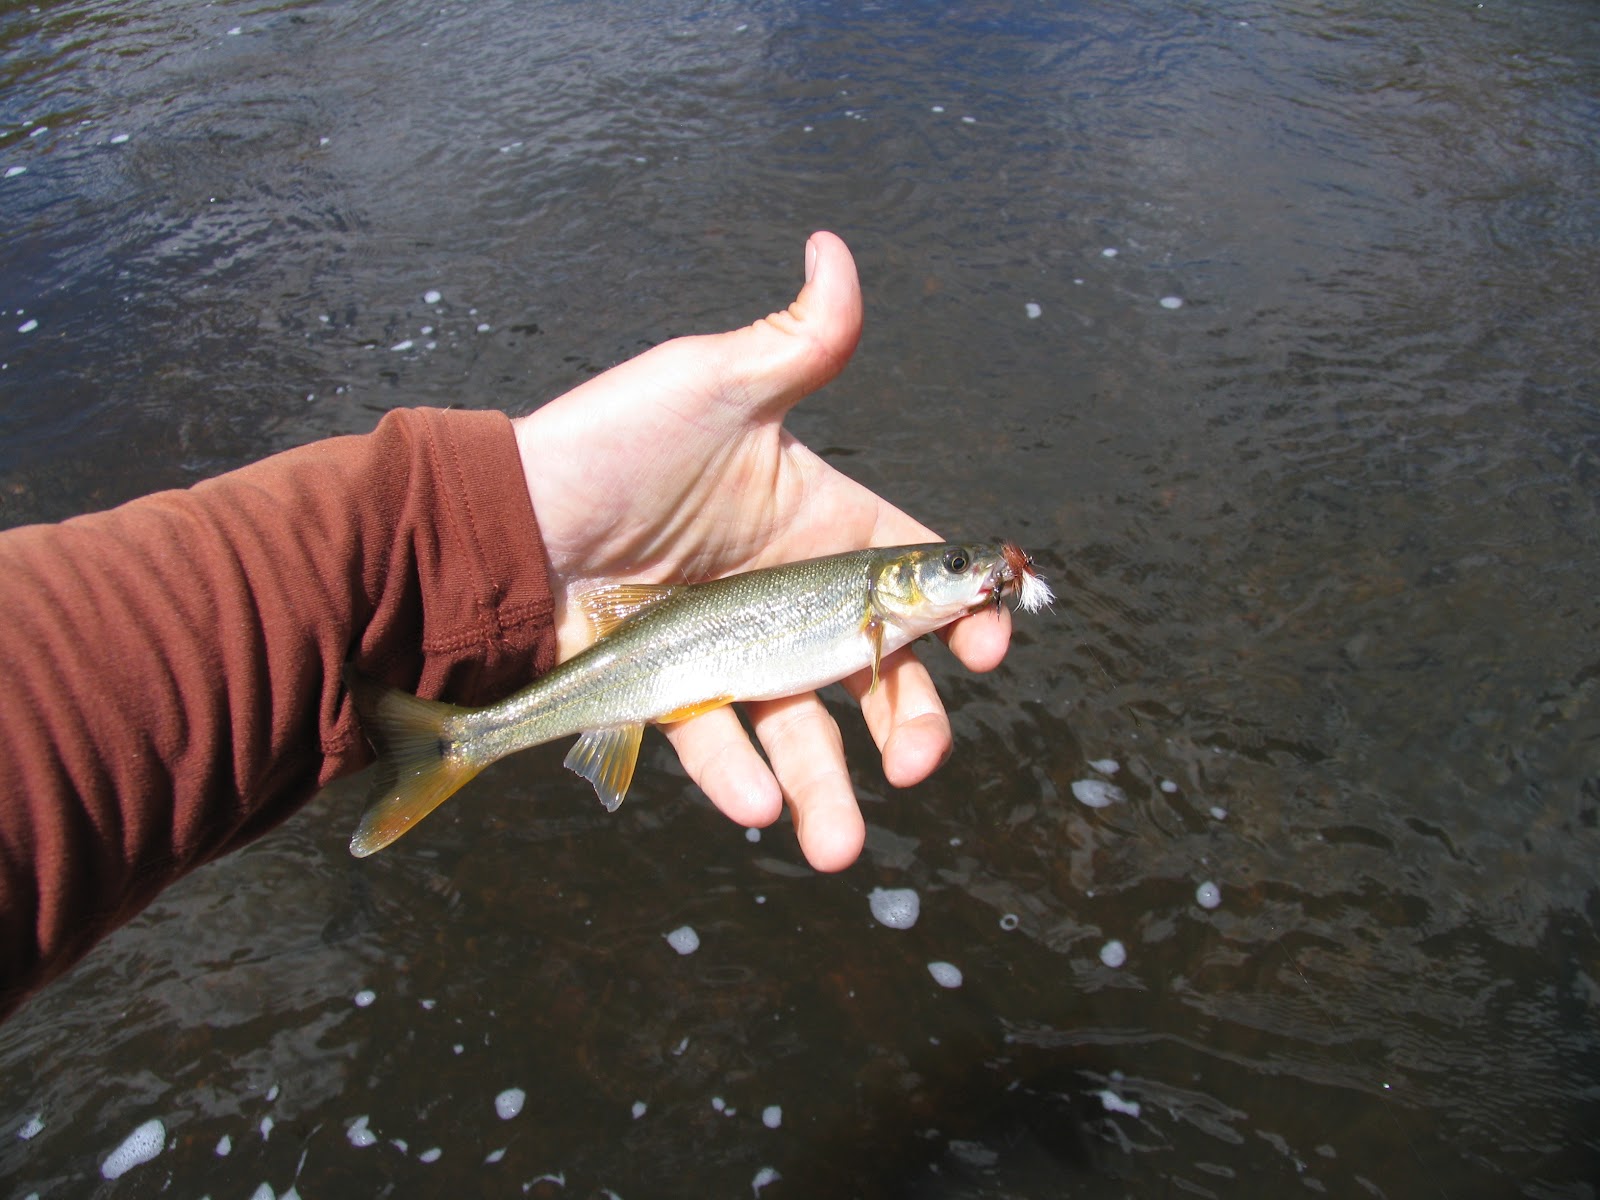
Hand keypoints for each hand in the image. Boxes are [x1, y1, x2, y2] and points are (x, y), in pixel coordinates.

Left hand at [510, 231, 1010, 870]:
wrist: (502, 521)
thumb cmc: (610, 444)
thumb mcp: (711, 386)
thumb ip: (796, 342)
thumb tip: (836, 246)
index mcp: (816, 523)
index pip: (911, 573)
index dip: (959, 610)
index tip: (988, 646)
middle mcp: (783, 593)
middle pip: (875, 671)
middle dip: (909, 721)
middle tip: (917, 765)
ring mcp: (730, 651)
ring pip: (801, 729)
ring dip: (827, 791)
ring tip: (835, 846)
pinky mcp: (672, 695)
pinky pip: (716, 743)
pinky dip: (737, 775)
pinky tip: (757, 806)